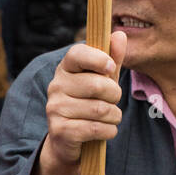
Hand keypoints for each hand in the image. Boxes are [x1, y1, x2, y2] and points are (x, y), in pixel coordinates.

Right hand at [41, 32, 127, 169]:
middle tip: (114, 100)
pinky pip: (95, 128)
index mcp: (65, 68)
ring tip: (110, 116)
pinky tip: (106, 130)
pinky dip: (109, 130)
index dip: (98, 58)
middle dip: (115, 94)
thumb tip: (120, 34)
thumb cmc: (89, 102)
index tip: (110, 68)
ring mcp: (55, 108)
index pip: (77, 53)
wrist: (68, 140)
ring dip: (114, 115)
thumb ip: (112, 59)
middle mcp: (55, 86)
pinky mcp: (59, 130)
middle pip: (97, 85)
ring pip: (100, 109)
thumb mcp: (103, 80)